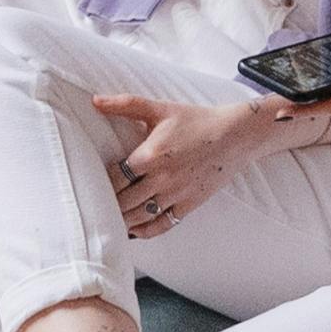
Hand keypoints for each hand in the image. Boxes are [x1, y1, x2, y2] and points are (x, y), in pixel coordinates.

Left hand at [90, 91, 263, 235]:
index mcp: (150, 155)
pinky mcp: (189, 205)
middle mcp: (161, 179)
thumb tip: (95, 100)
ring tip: (110, 219)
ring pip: (140, 216)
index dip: (101, 182)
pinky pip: (163, 225)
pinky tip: (135, 230)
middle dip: (109, 204)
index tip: (94, 183)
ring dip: (123, 220)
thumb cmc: (197, 121)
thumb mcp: (160, 108)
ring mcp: (176, 194)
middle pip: (123, 201)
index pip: (115, 177)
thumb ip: (126, 104)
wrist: (236, 135)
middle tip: (97, 205)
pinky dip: (146, 231)